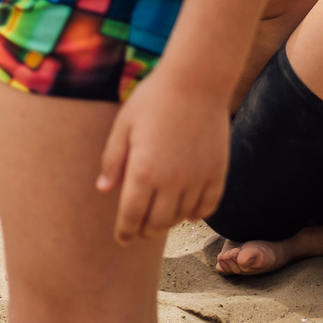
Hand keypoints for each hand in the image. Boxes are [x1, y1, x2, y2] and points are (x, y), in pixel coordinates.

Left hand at [96, 75, 226, 242]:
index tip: (122, 240)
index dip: (126, 231)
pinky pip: (208, 206)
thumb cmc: (153, 99)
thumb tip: (104, 190)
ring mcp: (198, 178)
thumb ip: (113, 161)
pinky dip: (197, 214)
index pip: (132, 215)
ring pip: (182, 217)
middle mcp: (172, 181)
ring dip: (169, 223)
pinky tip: (187, 213)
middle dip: (145, 230)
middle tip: (138, 231)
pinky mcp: (218, 172)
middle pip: (157, 222)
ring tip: (159, 221)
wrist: (196, 82)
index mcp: (143, 171)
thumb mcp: (123, 127)